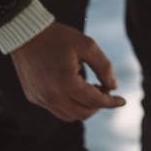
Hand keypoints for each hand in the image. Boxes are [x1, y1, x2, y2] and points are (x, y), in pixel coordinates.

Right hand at [9, 22, 126, 121]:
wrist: (26, 34)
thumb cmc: (59, 37)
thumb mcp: (87, 46)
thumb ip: (104, 67)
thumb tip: (113, 87)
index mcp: (66, 83)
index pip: (95, 101)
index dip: (112, 102)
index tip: (123, 100)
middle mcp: (52, 96)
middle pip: (83, 114)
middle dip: (98, 105)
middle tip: (103, 89)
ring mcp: (40, 99)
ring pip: (69, 116)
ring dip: (84, 107)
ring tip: (90, 88)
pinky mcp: (33, 97)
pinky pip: (56, 110)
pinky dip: (70, 106)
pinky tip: (75, 90)